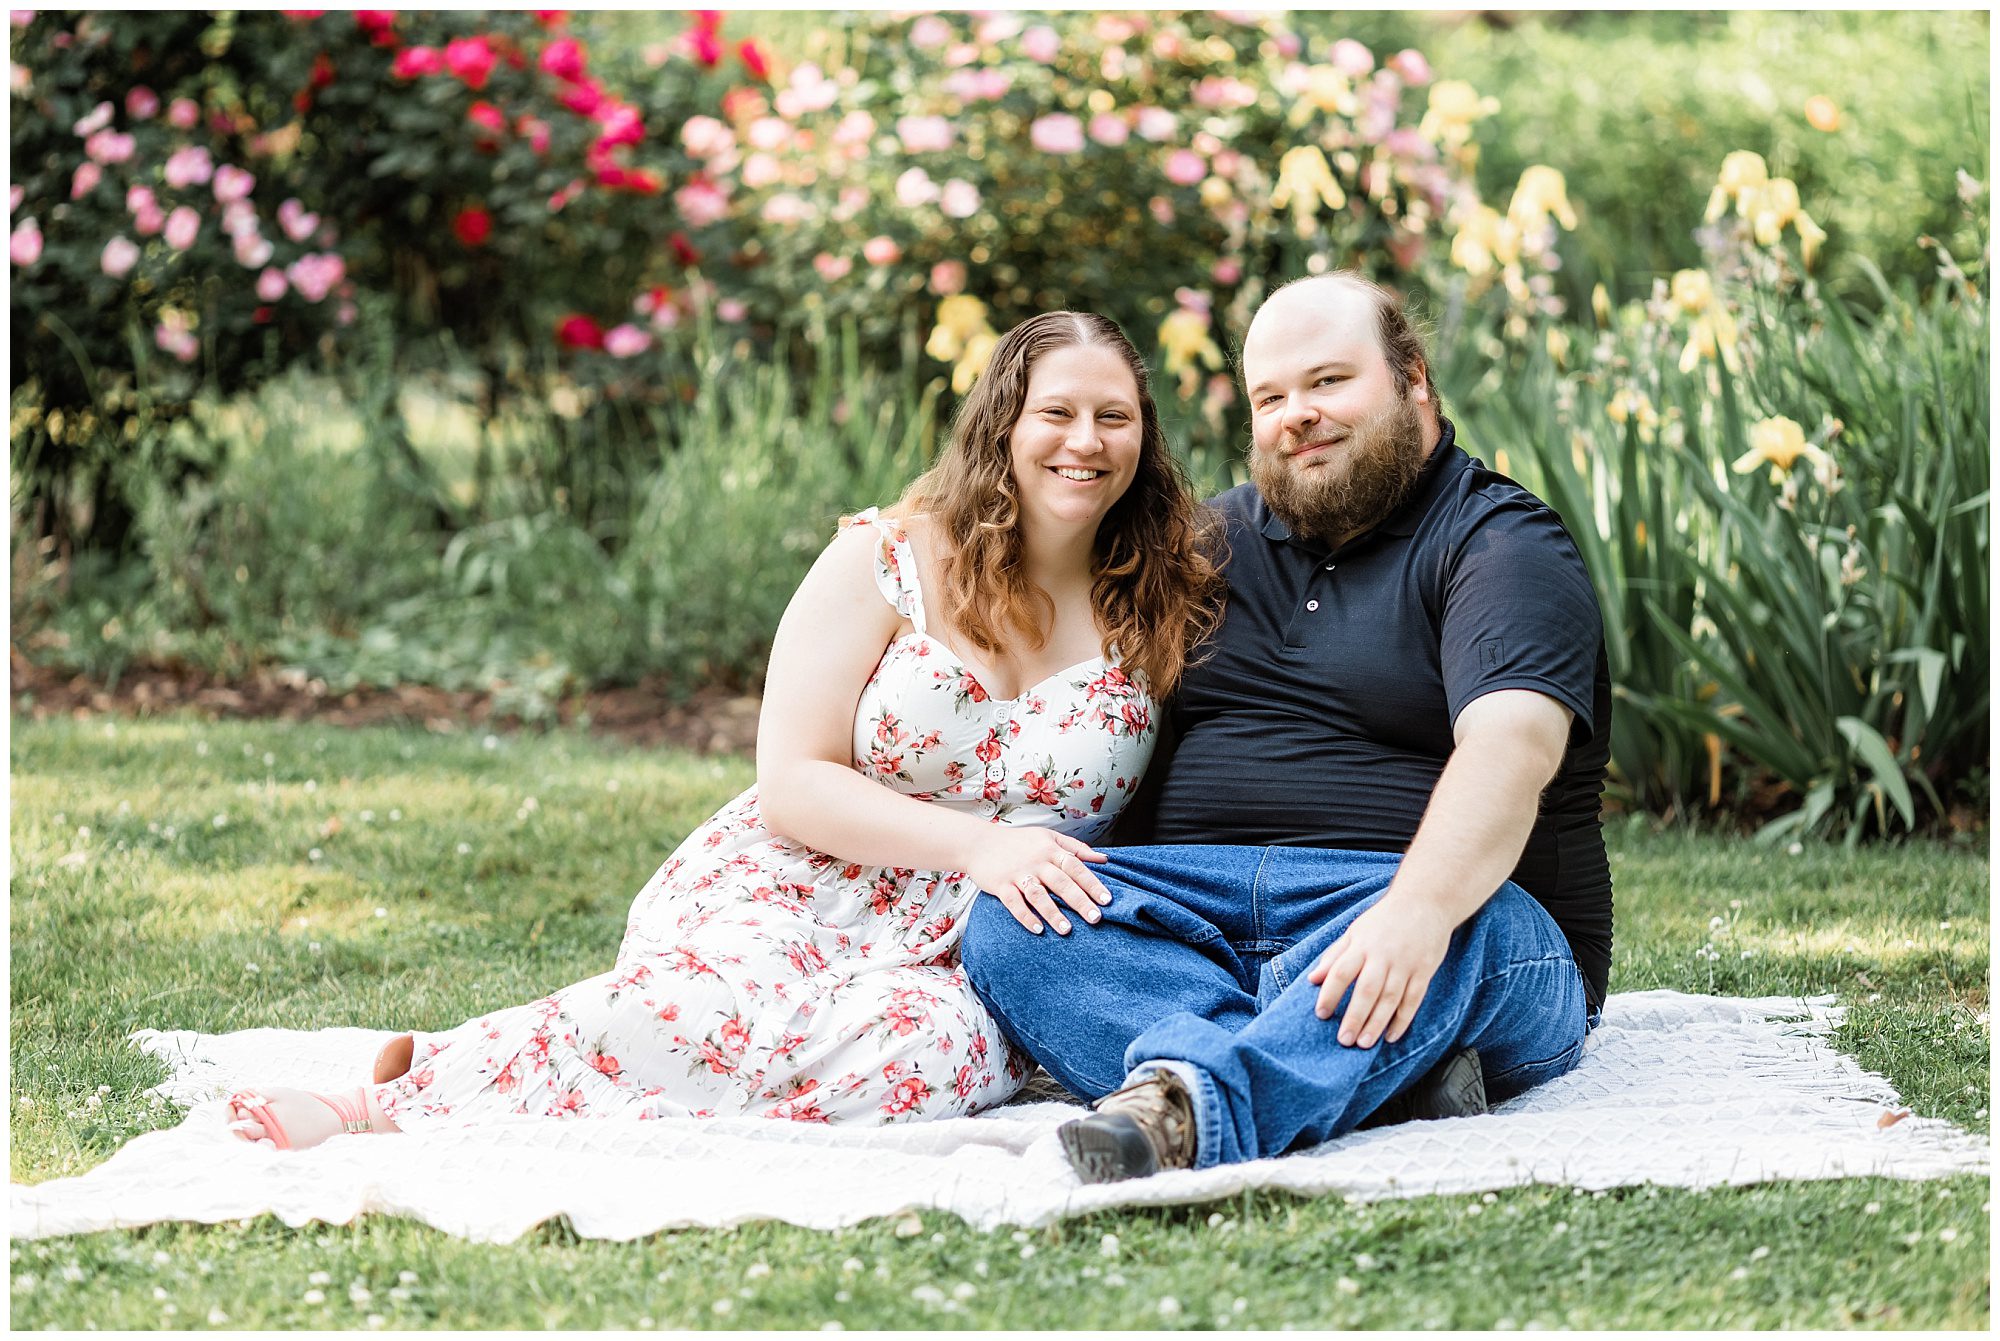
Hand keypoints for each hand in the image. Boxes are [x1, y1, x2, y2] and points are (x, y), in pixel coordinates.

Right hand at [965, 828, 1110, 935]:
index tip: (1106, 900)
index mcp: (1050, 850)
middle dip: (1079, 901)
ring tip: (1067, 930)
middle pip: (1061, 882)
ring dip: (1053, 913)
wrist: (979, 842)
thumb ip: (1076, 847)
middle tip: (1096, 918)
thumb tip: (1103, 859)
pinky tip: (1038, 929)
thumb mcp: (1048, 837)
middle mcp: (1036, 862)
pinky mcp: (1001, 885)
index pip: (1076, 866)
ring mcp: (1018, 874)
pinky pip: (1014, 903)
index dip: (1092, 883)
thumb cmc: (1018, 842)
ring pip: (1038, 895)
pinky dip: (1026, 917)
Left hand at [1305, 896, 1454, 1047]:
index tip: (1321, 1014)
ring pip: (1390, 998)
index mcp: (1362, 944)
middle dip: (1355, 1016)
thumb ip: (1334, 955)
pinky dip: (1403, 1020)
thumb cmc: (1385, 919)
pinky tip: (1391, 1036)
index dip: (1330, 994)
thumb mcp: (1355, 931)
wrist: (1425, 902)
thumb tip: (1312, 979)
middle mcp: (1383, 955)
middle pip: (1367, 989)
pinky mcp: (1424, 971)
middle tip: (1344, 1040)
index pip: (1341, 971)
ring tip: (1364, 1044)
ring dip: (1377, 1023)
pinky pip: (1413, 1000)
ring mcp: (1406, 964)